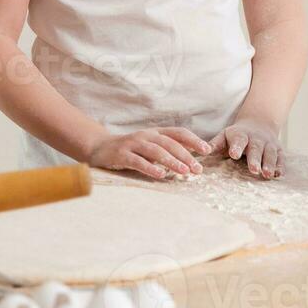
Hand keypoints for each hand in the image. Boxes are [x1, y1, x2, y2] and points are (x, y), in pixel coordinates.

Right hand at [85, 127, 211, 180]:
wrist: (99, 148)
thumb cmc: (130, 150)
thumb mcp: (149, 147)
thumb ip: (166, 150)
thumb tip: (191, 160)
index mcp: (154, 133)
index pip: (178, 133)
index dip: (193, 140)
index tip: (207, 150)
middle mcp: (145, 135)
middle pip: (169, 143)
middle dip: (186, 155)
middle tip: (198, 169)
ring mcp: (133, 144)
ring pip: (156, 151)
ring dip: (172, 161)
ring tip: (184, 172)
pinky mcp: (122, 155)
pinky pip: (138, 161)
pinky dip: (150, 168)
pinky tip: (160, 175)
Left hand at [210, 118, 283, 178]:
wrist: (259, 124)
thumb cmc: (237, 135)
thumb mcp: (225, 136)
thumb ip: (215, 144)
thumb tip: (204, 151)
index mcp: (241, 135)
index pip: (238, 140)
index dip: (236, 147)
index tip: (233, 154)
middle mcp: (256, 139)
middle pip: (256, 149)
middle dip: (255, 159)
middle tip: (253, 170)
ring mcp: (269, 144)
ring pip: (270, 154)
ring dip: (269, 164)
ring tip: (267, 175)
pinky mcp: (279, 150)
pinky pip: (281, 158)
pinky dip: (280, 166)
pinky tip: (279, 174)